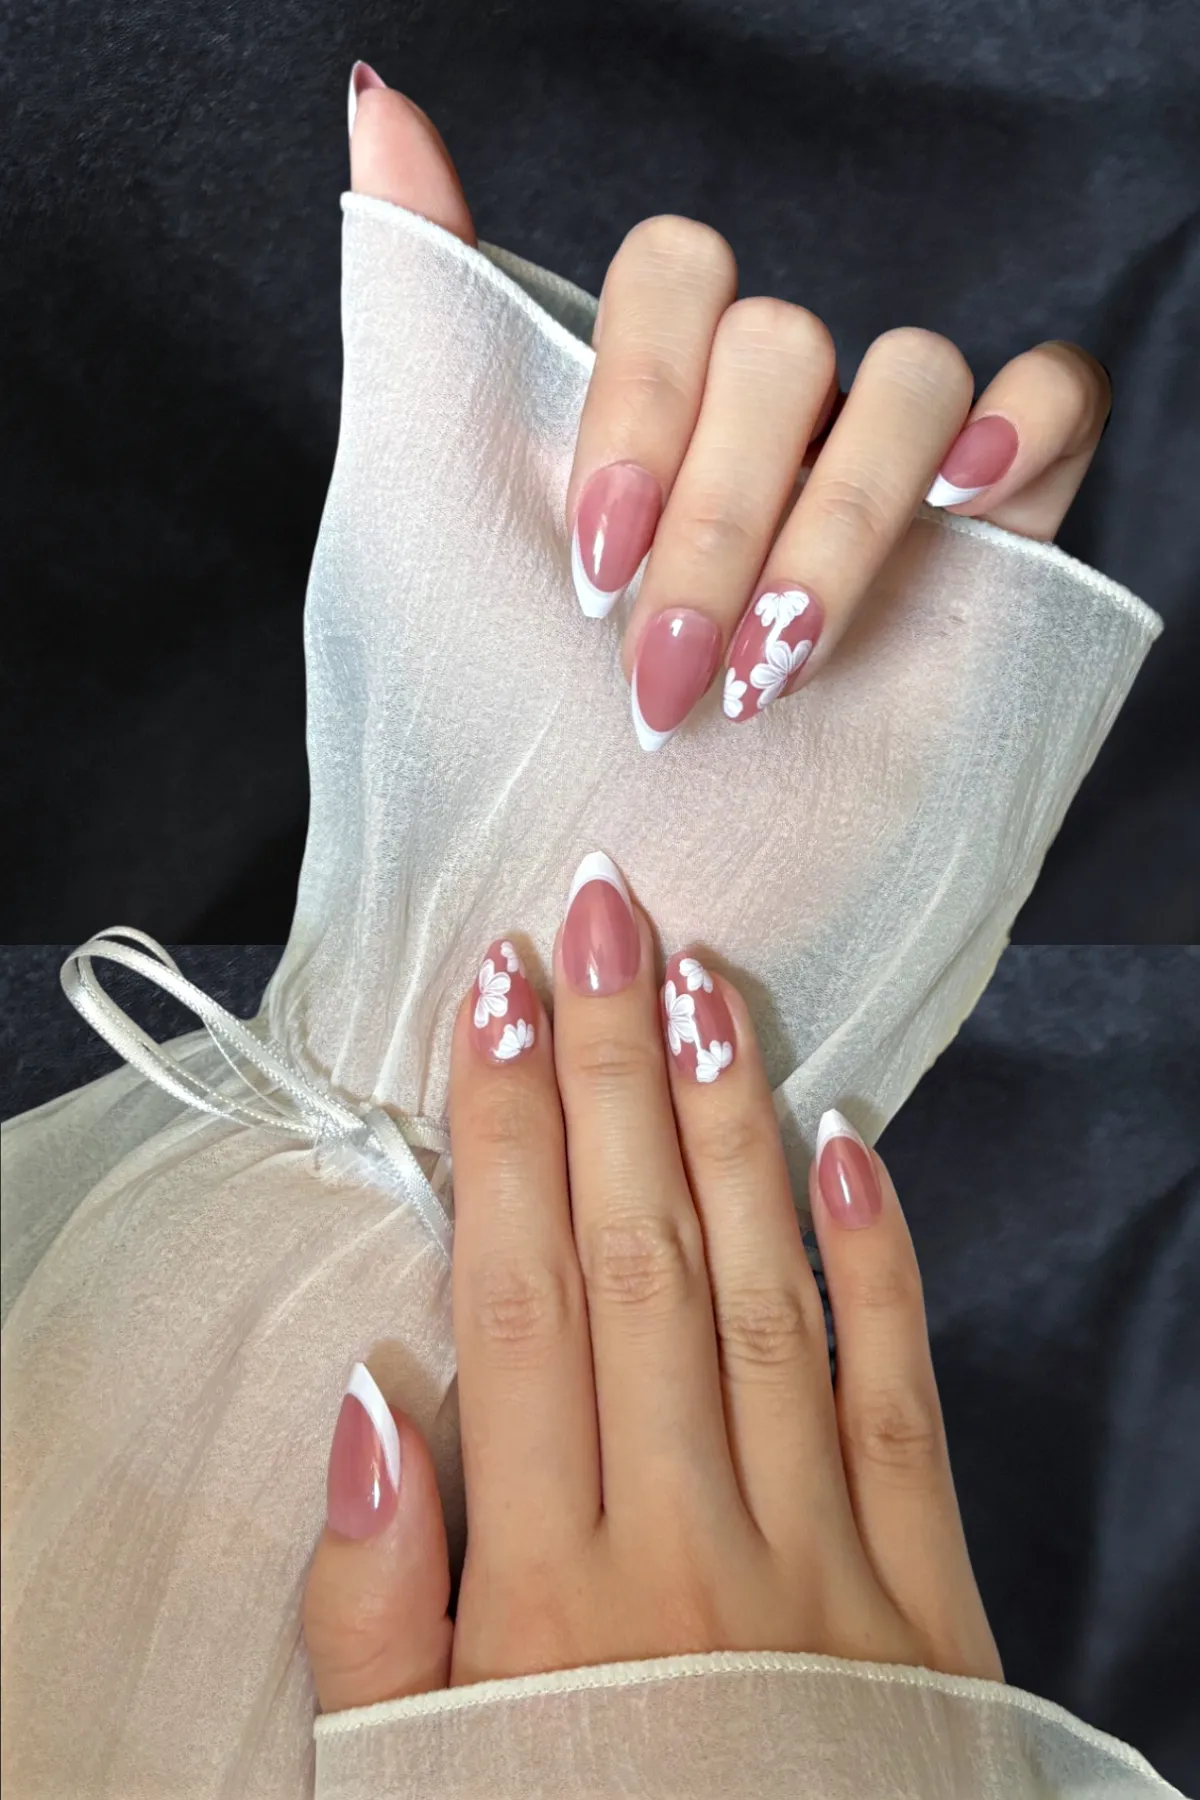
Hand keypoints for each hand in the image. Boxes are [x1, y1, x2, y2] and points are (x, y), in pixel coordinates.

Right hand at [303, 854, 1002, 1707]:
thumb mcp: (410, 1786)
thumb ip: (376, 1606)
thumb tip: (373, 1397)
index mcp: (553, 1588)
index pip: (520, 1297)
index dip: (503, 1130)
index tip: (497, 993)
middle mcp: (690, 1544)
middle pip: (643, 1257)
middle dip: (613, 1072)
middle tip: (603, 917)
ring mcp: (823, 1563)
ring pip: (770, 1295)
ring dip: (731, 1127)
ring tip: (704, 984)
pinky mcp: (927, 1597)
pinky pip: (902, 1400)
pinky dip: (879, 1261)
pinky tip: (850, 1141)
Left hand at [345, 62, 1111, 748]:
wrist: (614, 908)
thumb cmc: (498, 737)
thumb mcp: (416, 512)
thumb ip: (415, 301)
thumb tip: (386, 107)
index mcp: (643, 411)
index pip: (676, 278)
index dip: (642, 403)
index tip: (594, 563)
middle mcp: (757, 435)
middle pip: (784, 340)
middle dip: (723, 516)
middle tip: (670, 670)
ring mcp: (873, 484)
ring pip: (904, 376)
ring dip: (835, 522)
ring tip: (783, 663)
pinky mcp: (990, 549)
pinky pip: (1056, 401)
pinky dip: (1023, 421)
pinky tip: (968, 497)